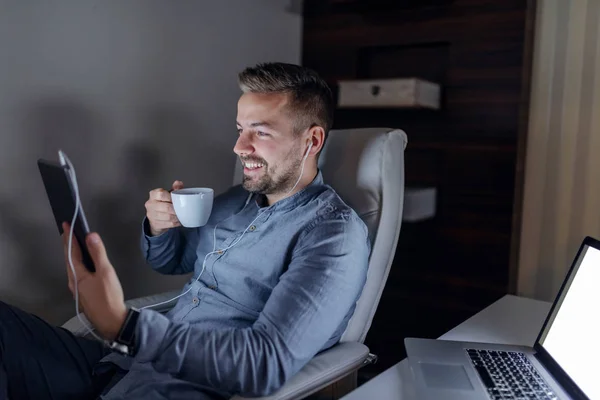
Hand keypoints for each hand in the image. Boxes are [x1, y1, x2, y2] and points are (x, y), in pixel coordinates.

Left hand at [62, 222, 126, 339]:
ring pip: (72, 268)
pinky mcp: (84, 294)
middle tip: (67, 232)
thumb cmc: (108, 297)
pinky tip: (83, 265)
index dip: (69, 237)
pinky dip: (78, 264)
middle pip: (69, 259)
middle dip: (68, 245)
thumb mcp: (105, 272)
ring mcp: (78, 289)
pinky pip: (78, 274)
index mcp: (77, 275)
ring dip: (72, 255)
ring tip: (73, 245)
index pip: (71, 251)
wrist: (112, 321)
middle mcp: (74, 282)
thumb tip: (91, 236)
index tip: (66, 225)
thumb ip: (98, 253)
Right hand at [145, 180, 183, 235]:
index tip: (178, 199)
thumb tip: (178, 183)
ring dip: (177, 217)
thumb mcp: (169, 194)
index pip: (161, 194)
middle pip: (166, 207)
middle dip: (176, 209)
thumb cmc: (164, 203)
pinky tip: (179, 221)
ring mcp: (151, 215)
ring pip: (168, 217)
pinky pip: (169, 224)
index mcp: (153, 194)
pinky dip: (176, 223)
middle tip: (183, 209)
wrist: (155, 218)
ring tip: (182, 215)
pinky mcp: (155, 224)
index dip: (171, 197)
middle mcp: (150, 204)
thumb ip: (175, 188)